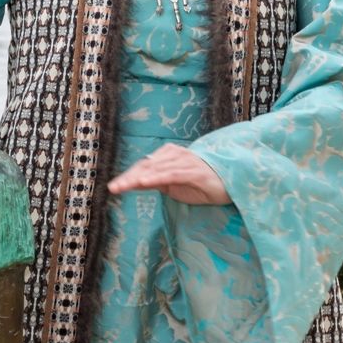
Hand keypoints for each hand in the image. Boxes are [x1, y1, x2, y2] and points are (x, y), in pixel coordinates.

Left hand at [107, 144, 228, 203]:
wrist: (229, 184)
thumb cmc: (200, 184)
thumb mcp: (173, 186)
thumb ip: (155, 182)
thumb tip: (133, 183)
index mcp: (168, 156)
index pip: (144, 166)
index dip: (128, 176)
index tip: (113, 187)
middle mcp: (174, 155)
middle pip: (146, 166)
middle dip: (128, 178)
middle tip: (113, 188)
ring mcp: (184, 161)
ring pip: (155, 170)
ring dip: (137, 178)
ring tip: (122, 187)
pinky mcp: (193, 171)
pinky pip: (171, 174)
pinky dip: (156, 177)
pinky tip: (143, 183)